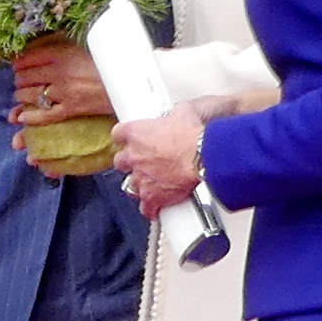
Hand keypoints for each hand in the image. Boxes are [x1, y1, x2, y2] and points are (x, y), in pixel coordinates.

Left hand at [8, 36, 108, 130]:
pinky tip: (23, 117)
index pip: (28, 56)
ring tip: (22, 92)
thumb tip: (41, 41)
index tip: (17, 61)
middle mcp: (59, 73)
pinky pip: (44, 115)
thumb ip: (62, 41)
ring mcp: (64, 93)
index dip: (18, 59)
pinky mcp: (71, 110)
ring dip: (21, 94)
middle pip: (26, 75)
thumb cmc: (108, 60)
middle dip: (19, 77)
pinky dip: (31, 117)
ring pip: (31, 95)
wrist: (129, 81)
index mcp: (62, 53)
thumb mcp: (84, 44)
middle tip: (20, 77)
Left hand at [111, 104, 203, 218]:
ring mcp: (141, 179)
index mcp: (135, 133)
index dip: (125, 137)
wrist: (203, 157)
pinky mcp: (152, 197)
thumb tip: (179, 113)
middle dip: (129, 162)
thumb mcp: (183, 112)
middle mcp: (133, 157)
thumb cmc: (192, 134)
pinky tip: (157, 207)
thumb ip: (173, 114)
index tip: (131, 138)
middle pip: (120, 161)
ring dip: (139, 184)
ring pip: (130, 186)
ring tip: (151, 184)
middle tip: (143, 161)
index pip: (118, 134)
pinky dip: (151, 208)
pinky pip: (146, 208)